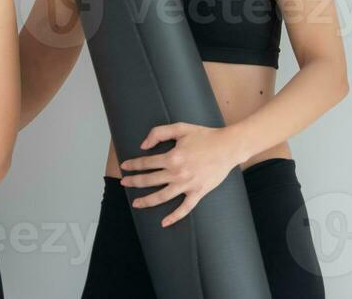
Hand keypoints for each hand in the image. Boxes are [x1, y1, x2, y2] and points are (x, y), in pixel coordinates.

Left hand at [118, 122, 243, 226]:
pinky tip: (164, 222)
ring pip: (162, 196)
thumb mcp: (180, 128)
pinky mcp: (198, 192)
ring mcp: (187, 185)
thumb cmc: (205, 136)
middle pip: (149, 180)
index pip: (146, 163)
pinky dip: (174, 217)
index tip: (125, 167)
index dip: (133, 165)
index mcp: (172, 157)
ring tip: (136, 203)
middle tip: (124, 183)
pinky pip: (184, 208)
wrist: (228, 147)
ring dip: (147, 201)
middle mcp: (177, 173)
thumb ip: (159, 133)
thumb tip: (143, 146)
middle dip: (134, 182)